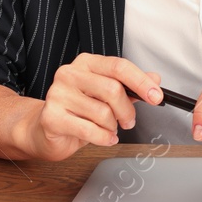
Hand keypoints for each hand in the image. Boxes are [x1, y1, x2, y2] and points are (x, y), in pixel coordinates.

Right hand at [27, 54, 162, 159]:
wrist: (44, 129)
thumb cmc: (78, 110)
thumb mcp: (106, 95)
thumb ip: (130, 86)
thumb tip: (155, 79)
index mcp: (86, 63)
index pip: (119, 66)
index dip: (141, 82)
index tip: (157, 96)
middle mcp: (70, 74)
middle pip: (112, 89)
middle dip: (127, 111)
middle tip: (129, 121)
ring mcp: (57, 94)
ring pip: (102, 113)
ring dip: (113, 127)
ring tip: (108, 129)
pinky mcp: (51, 117)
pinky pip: (90, 130)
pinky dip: (104, 138)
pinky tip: (105, 138)